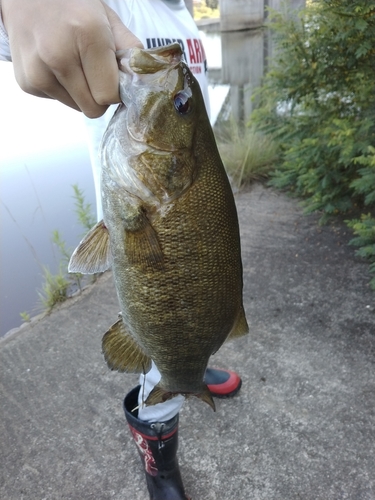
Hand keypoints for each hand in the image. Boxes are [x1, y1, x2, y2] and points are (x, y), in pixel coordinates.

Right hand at [2, 0, 142, 116]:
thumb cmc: (71, 6)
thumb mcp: (107, 19)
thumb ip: (129, 51)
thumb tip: (141, 83)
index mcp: (86, 36)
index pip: (108, 96)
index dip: (115, 91)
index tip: (112, 77)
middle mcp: (58, 56)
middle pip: (93, 109)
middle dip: (99, 96)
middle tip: (94, 72)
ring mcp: (38, 71)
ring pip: (76, 107)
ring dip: (81, 92)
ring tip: (72, 63)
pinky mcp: (27, 83)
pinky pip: (59, 101)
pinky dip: (62, 88)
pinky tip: (55, 65)